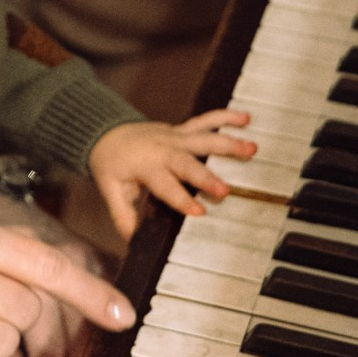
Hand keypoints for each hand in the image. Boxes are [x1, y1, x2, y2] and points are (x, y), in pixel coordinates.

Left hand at [88, 109, 255, 241]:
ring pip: (203, 138)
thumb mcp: (111, 191)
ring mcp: (175, 137)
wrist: (106, 133)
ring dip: (228, 143)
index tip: (200, 212)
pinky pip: (205, 120)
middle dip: (206, 176)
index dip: (182, 199)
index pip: (165, 186)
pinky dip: (224, 117)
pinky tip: (245, 119)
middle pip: (187, 163)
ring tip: (251, 149)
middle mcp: (164, 150)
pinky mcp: (182, 130)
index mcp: (147, 167)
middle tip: (225, 190)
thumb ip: (123, 215)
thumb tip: (132, 239)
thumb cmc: (111, 165)